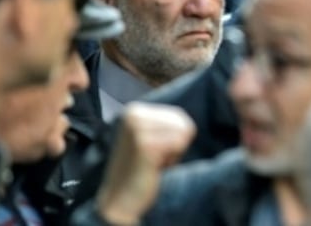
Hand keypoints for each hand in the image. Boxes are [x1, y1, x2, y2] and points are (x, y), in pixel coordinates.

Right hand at [96, 103, 195, 225]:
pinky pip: (179, 144)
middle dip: (175, 145)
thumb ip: (166, 124)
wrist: (119, 201)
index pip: (179, 115)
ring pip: (183, 132)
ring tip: (154, 163)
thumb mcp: (151, 138)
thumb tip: (191, 121)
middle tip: (154, 160)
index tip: (154, 152)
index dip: (174, 139)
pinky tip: (154, 168)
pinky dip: (172, 160)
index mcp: (134, 110)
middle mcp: (134, 114)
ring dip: (174, 153)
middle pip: (183, 122)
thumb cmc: (141, 171)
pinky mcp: (144, 144)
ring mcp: (138, 128)